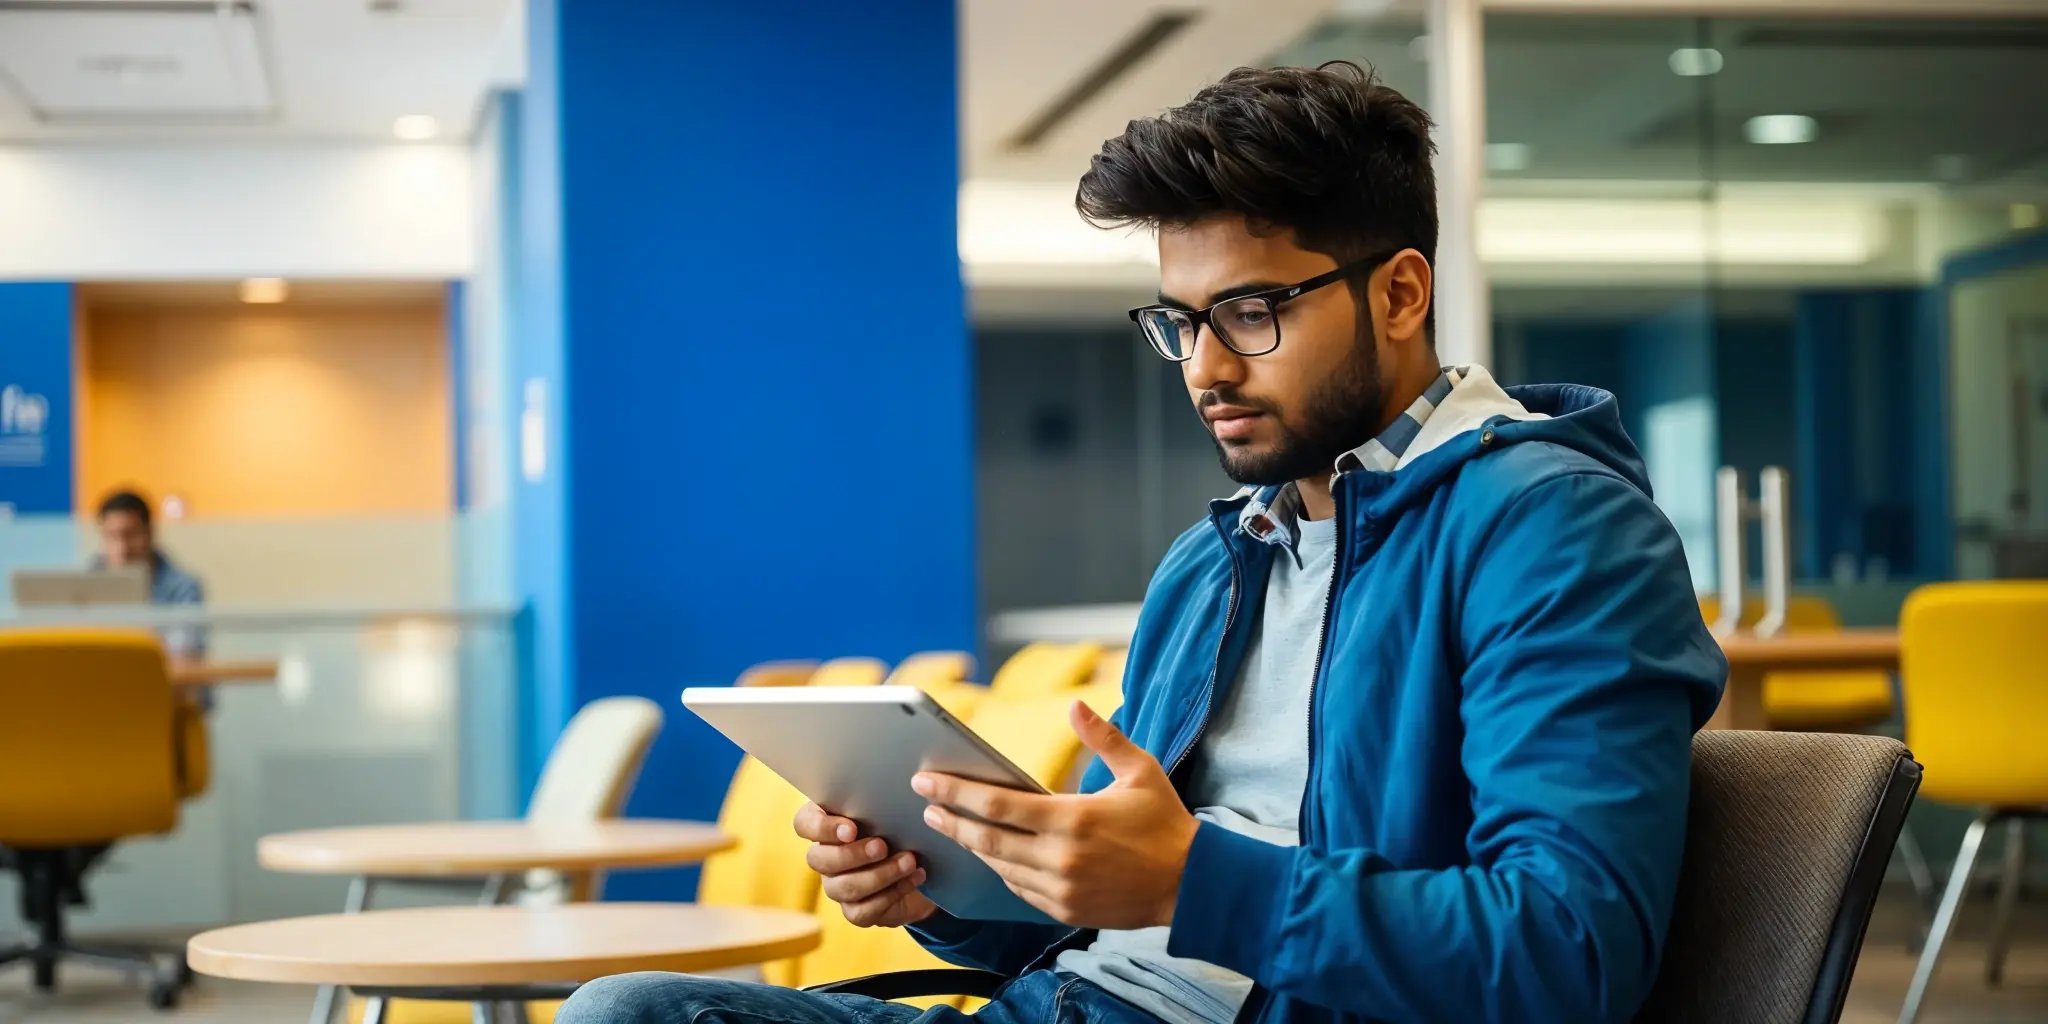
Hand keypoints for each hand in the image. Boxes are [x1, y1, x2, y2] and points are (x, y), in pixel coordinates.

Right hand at [793, 802, 936, 927]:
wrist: (926, 862)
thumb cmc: (904, 824)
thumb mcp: (896, 805)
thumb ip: (883, 795)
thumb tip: (902, 781)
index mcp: (828, 823)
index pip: (805, 823)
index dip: (822, 828)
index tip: (852, 829)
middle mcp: (826, 856)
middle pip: (819, 859)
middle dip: (853, 854)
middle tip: (882, 846)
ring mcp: (837, 886)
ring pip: (843, 887)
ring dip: (879, 875)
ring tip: (909, 861)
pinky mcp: (856, 911)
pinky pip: (863, 910)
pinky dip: (893, 893)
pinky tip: (914, 878)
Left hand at [915, 700, 1197, 928]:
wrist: (1190, 884)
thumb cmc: (1165, 823)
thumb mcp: (1141, 771)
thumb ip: (1104, 738)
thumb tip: (1076, 706)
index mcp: (1073, 819)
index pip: (998, 804)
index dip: (957, 792)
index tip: (927, 781)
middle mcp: (1060, 857)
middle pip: (987, 840)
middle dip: (952, 821)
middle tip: (926, 806)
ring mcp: (1060, 889)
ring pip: (999, 867)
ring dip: (973, 847)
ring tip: (952, 827)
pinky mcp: (1065, 911)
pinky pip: (1019, 889)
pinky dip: (1002, 870)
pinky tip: (992, 855)